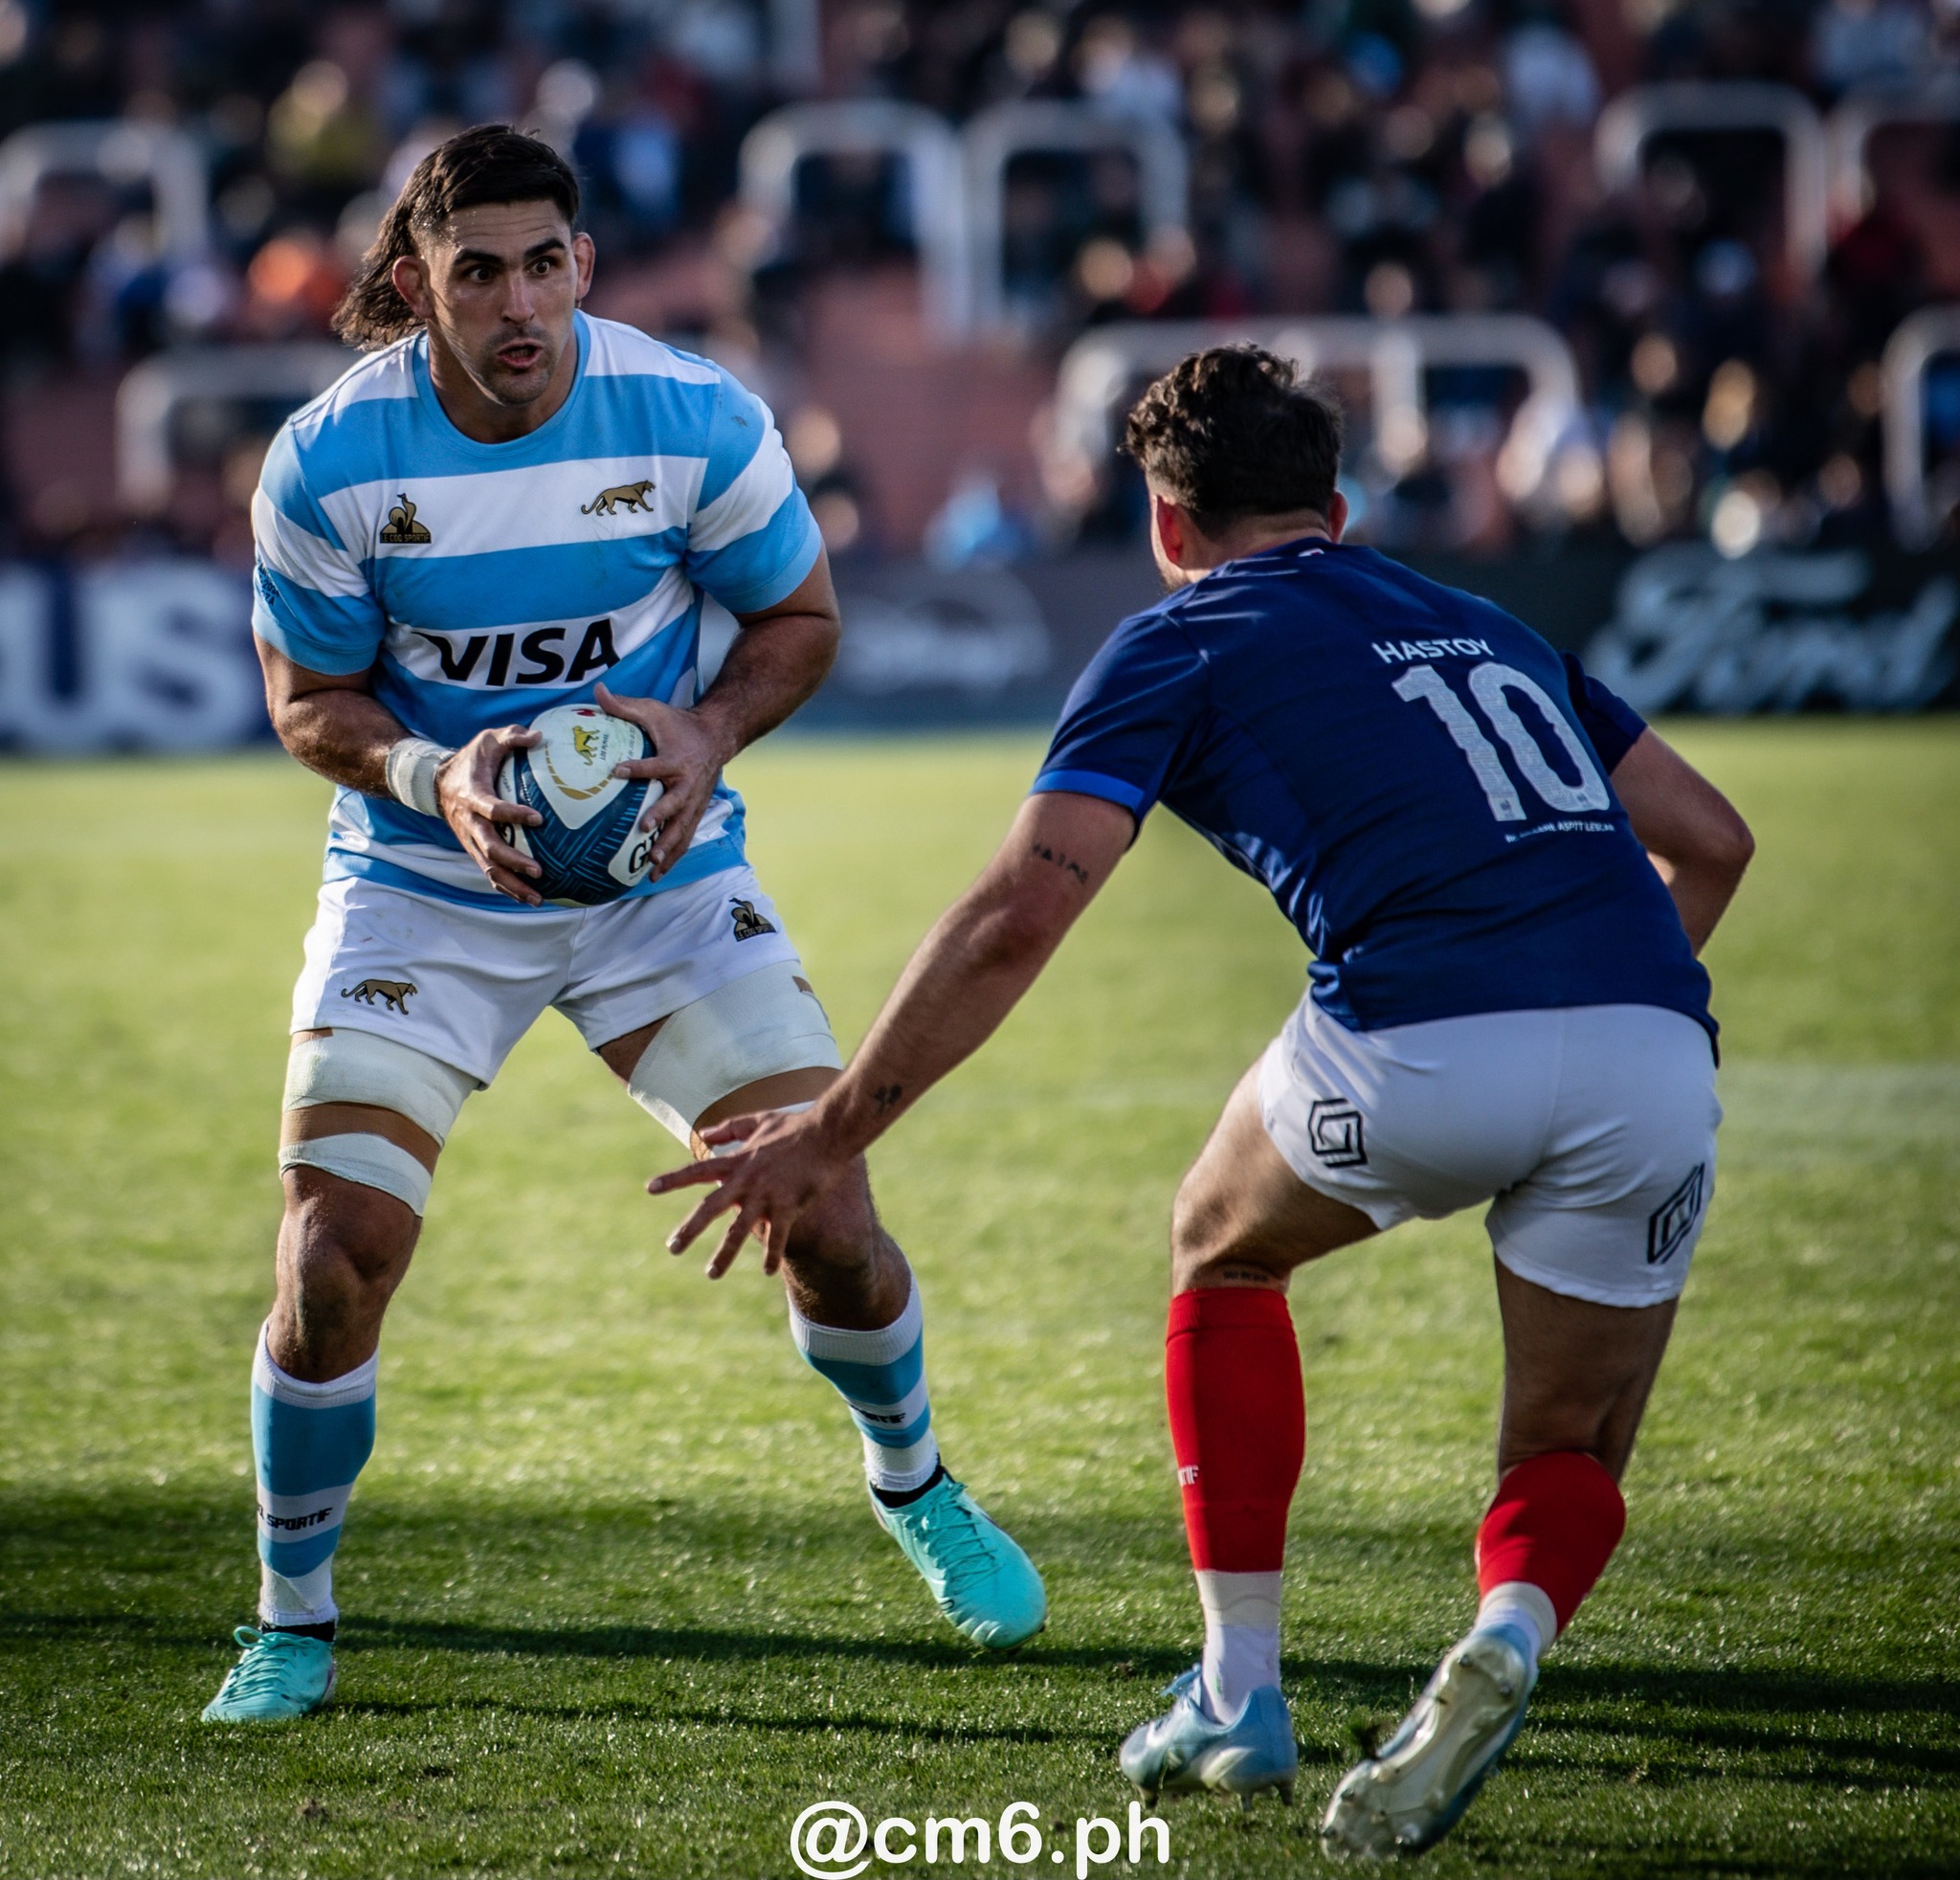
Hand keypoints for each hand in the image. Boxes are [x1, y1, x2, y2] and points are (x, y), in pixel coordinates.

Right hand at [436, 725, 543, 905]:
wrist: (437, 783)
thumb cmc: (471, 759)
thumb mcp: (487, 740)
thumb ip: (512, 736)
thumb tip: (539, 736)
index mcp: (472, 796)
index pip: (492, 809)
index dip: (512, 814)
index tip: (538, 818)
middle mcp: (469, 822)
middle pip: (489, 848)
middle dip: (513, 861)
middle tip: (539, 870)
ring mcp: (469, 840)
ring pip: (488, 868)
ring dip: (512, 885)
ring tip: (538, 899)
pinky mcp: (472, 850)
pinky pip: (489, 873)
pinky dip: (507, 888)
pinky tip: (530, 898)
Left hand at [594, 682, 735, 883]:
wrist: (718, 736)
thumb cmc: (679, 724)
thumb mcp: (654, 710)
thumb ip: (624, 706)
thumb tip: (596, 690)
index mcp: (676, 759)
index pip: (655, 765)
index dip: (637, 768)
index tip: (617, 771)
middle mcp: (687, 784)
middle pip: (674, 804)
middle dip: (660, 817)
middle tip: (642, 828)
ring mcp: (694, 801)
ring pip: (682, 828)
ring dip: (668, 847)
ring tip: (652, 866)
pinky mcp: (695, 812)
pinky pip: (684, 837)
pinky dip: (673, 856)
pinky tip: (656, 875)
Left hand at [647, 1108, 855, 1277]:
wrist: (827, 1133)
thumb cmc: (794, 1126)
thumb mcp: (757, 1120)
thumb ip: (728, 1128)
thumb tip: (703, 1134)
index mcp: (737, 1161)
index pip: (697, 1170)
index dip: (673, 1179)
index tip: (651, 1189)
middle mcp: (746, 1180)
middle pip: (710, 1208)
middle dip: (689, 1230)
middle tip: (672, 1249)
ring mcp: (766, 1195)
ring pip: (739, 1230)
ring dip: (724, 1254)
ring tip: (712, 1274)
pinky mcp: (788, 1205)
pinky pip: (776, 1236)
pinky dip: (771, 1255)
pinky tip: (766, 1271)